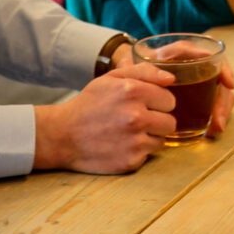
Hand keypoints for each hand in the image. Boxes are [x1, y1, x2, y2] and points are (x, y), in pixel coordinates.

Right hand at [33, 65, 173, 171]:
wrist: (62, 135)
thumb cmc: (89, 104)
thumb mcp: (111, 79)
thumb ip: (143, 72)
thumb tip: (171, 79)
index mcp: (132, 91)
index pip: (170, 99)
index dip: (157, 102)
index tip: (144, 105)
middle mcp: (136, 116)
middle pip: (170, 122)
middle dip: (157, 120)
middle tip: (137, 120)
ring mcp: (134, 141)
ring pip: (162, 139)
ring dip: (150, 136)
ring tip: (129, 132)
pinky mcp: (131, 161)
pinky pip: (149, 154)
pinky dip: (138, 151)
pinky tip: (122, 145)